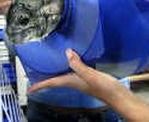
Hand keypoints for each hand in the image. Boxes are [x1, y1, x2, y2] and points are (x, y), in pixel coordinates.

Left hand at [29, 49, 148, 121]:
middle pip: (54, 80)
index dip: (40, 84)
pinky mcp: (87, 77)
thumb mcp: (91, 75)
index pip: (51, 82)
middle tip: (33, 75)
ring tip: (46, 67)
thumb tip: (67, 53)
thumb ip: (78, 64)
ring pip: (62, 75)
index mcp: (71, 81)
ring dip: (53, 72)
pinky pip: (72, 71)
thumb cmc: (106, 88)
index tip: (29, 86)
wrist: (119, 95)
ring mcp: (80, 80)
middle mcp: (74, 81)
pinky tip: (69, 61)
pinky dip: (67, 67)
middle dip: (43, 78)